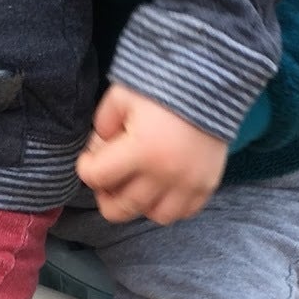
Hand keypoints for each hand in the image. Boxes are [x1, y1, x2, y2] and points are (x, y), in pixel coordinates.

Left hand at [76, 84, 227, 225]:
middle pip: (120, 209)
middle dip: (106, 196)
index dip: (86, 168)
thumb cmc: (163, 85)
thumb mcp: (122, 96)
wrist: (212, 82)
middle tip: (107, 181)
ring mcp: (187, 184)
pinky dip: (169, 205)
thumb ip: (103, 124)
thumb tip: (99, 151)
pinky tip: (162, 189)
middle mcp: (163, 175)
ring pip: (152, 215)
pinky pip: (183, 213)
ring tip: (137, 186)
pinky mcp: (206, 186)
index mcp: (140, 150)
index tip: (90, 159)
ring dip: (140, 204)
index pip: (96, 177)